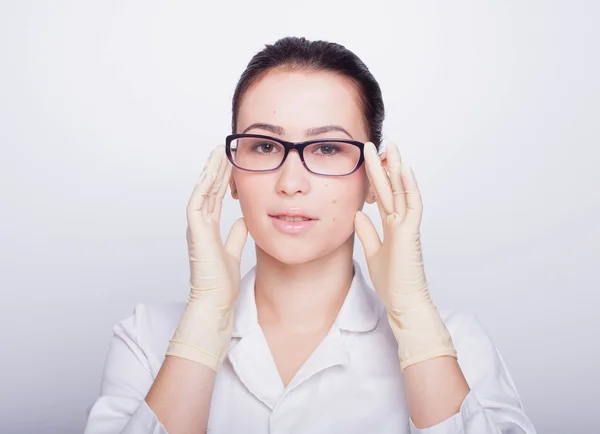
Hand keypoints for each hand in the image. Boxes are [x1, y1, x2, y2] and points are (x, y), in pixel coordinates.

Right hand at [166, 145, 247, 371]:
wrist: (214, 302)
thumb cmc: (221, 283)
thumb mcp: (234, 251)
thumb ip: (237, 235)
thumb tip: (245, 219)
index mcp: (209, 229)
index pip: (215, 198)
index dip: (221, 181)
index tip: (230, 165)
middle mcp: (200, 225)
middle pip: (208, 190)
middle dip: (216, 170)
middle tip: (224, 150)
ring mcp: (196, 227)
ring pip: (202, 191)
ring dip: (210, 171)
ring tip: (218, 152)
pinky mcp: (195, 232)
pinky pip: (197, 202)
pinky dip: (203, 185)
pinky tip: (210, 171)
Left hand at [354, 141, 455, 369]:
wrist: (404, 303)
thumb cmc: (392, 282)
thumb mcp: (373, 252)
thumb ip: (367, 232)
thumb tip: (357, 213)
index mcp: (391, 226)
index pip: (381, 195)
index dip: (374, 177)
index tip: (367, 160)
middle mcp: (400, 222)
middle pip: (390, 188)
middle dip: (383, 165)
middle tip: (375, 144)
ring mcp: (407, 226)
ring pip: (402, 191)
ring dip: (397, 168)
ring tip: (391, 147)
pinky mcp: (410, 233)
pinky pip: (412, 205)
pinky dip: (408, 186)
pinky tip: (403, 169)